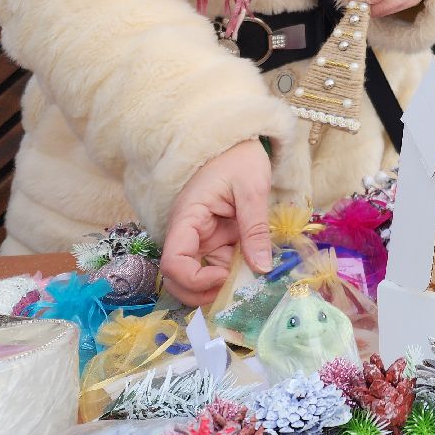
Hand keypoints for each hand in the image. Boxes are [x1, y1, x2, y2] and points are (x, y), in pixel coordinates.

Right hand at [160, 139, 271, 305]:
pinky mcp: (218, 240)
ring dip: (221, 288)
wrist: (239, 141)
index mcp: (188, 218)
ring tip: (251, 284)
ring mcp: (203, 239)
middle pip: (179, 279)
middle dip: (203, 294)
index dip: (194, 279)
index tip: (224, 275)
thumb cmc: (240, 156)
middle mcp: (189, 233)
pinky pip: (220, 266)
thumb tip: (261, 268)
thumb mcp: (252, 188)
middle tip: (237, 292)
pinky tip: (254, 274)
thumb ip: (255, 228)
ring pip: (200, 277)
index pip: (173, 262)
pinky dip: (234, 276)